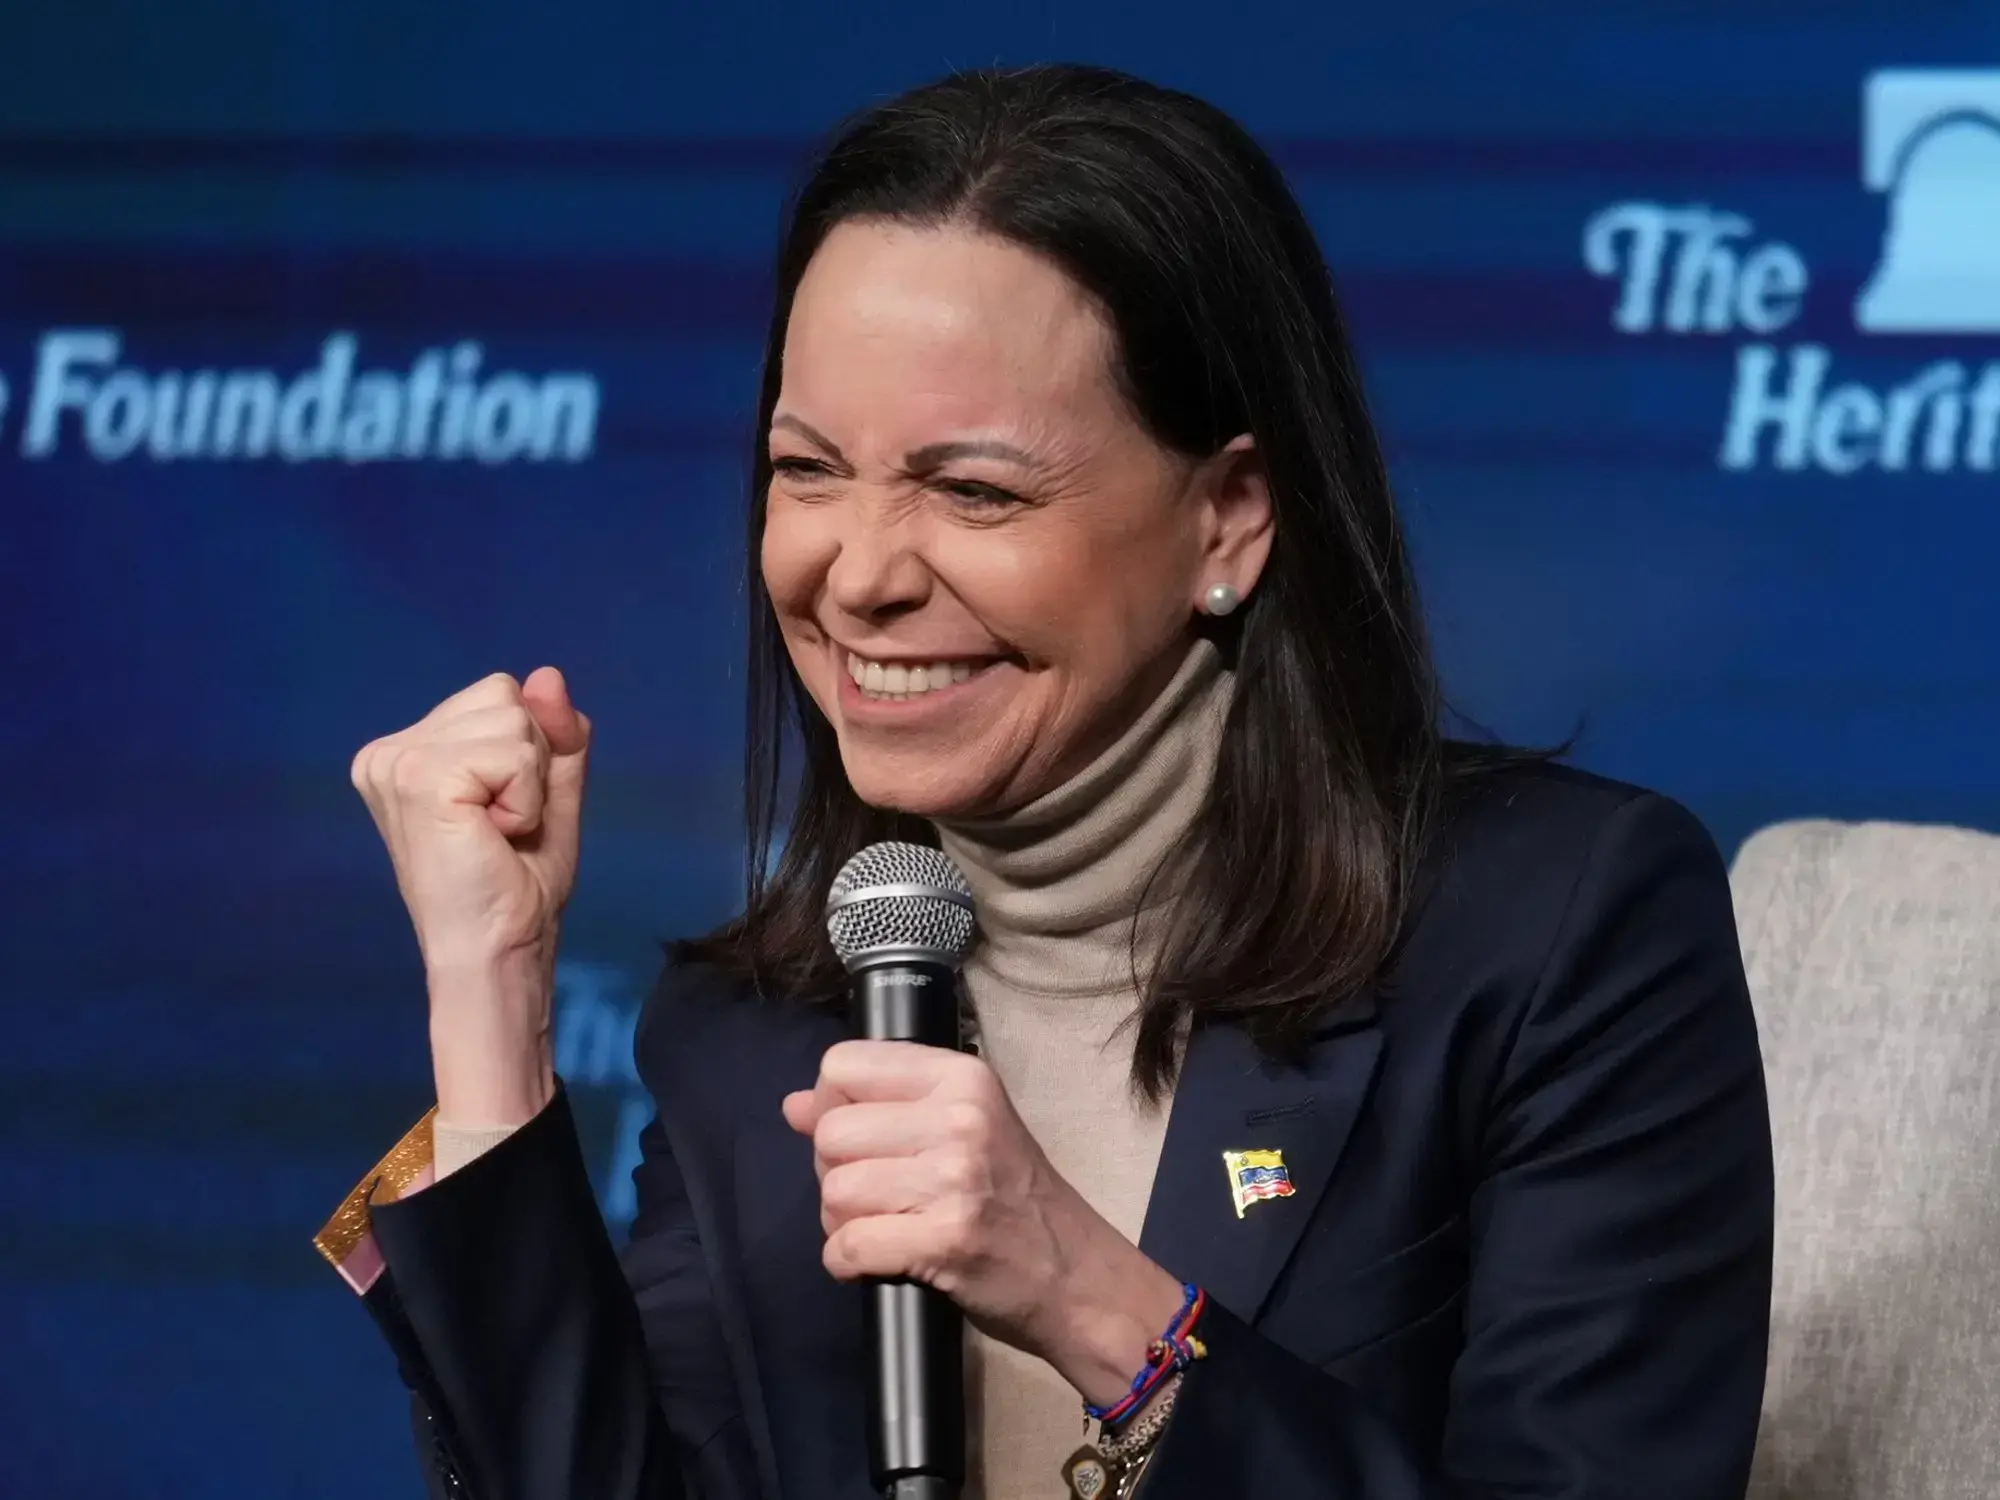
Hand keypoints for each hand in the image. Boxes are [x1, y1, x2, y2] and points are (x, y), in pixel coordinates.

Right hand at [349, 666, 590, 1122]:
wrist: (498, 950)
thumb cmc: (515, 884)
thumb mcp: (548, 792)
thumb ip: (553, 734)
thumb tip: (548, 676)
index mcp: (407, 749)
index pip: (500, 694)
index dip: (528, 753)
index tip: (502, 815)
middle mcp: (389, 750)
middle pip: (506, 696)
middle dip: (529, 763)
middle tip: (501, 828)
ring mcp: (396, 761)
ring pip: (514, 719)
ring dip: (529, 784)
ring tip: (495, 833)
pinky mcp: (418, 777)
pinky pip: (515, 753)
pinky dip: (526, 799)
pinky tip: (493, 836)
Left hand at [782, 1041, 1186, 1407]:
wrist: (1076, 1275)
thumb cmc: (1015, 1198)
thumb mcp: (959, 1129)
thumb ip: (878, 1108)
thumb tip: (793, 1106)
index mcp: (960, 1077)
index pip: (844, 1064)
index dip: (832, 1104)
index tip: (859, 1138)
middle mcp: (959, 1118)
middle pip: (831, 1132)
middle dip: (834, 1172)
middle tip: (876, 1195)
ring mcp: (954, 1180)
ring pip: (834, 1191)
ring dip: (841, 1221)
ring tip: (880, 1228)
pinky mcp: (945, 1240)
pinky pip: (850, 1245)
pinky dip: (846, 1261)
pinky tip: (873, 1261)